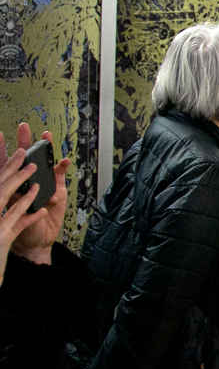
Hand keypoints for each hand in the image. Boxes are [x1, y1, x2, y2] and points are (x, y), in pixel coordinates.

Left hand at [2, 125, 70, 264]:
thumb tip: (10, 186)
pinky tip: (63, 161)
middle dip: (23, 141)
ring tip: (46, 137)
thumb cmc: (19, 230)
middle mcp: (25, 182)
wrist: (38, 241)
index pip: (4, 166)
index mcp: (10, 188)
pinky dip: (61, 168)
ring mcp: (41, 184)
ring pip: (42, 163)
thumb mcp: (11, 216)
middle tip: (23, 127)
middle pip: (24, 158)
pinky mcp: (56, 189)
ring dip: (45, 150)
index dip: (1, 151)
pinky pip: (59, 175)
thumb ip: (13, 203)